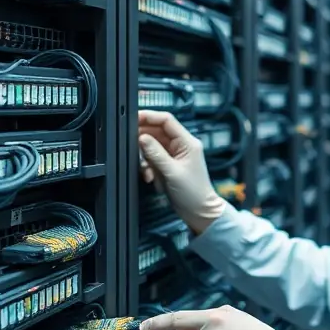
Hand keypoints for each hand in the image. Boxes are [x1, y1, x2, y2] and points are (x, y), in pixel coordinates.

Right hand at [138, 110, 226, 234]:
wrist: (199, 212)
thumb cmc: (192, 192)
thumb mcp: (171, 172)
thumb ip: (155, 153)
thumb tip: (141, 137)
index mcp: (187, 142)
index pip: (167, 120)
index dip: (149, 117)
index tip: (133, 119)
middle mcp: (181, 145)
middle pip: (157, 132)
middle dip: (143, 140)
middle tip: (131, 146)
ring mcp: (175, 155)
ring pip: (153, 146)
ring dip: (145, 158)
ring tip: (146, 172)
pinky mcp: (169, 165)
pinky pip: (154, 159)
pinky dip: (148, 167)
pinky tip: (150, 178)